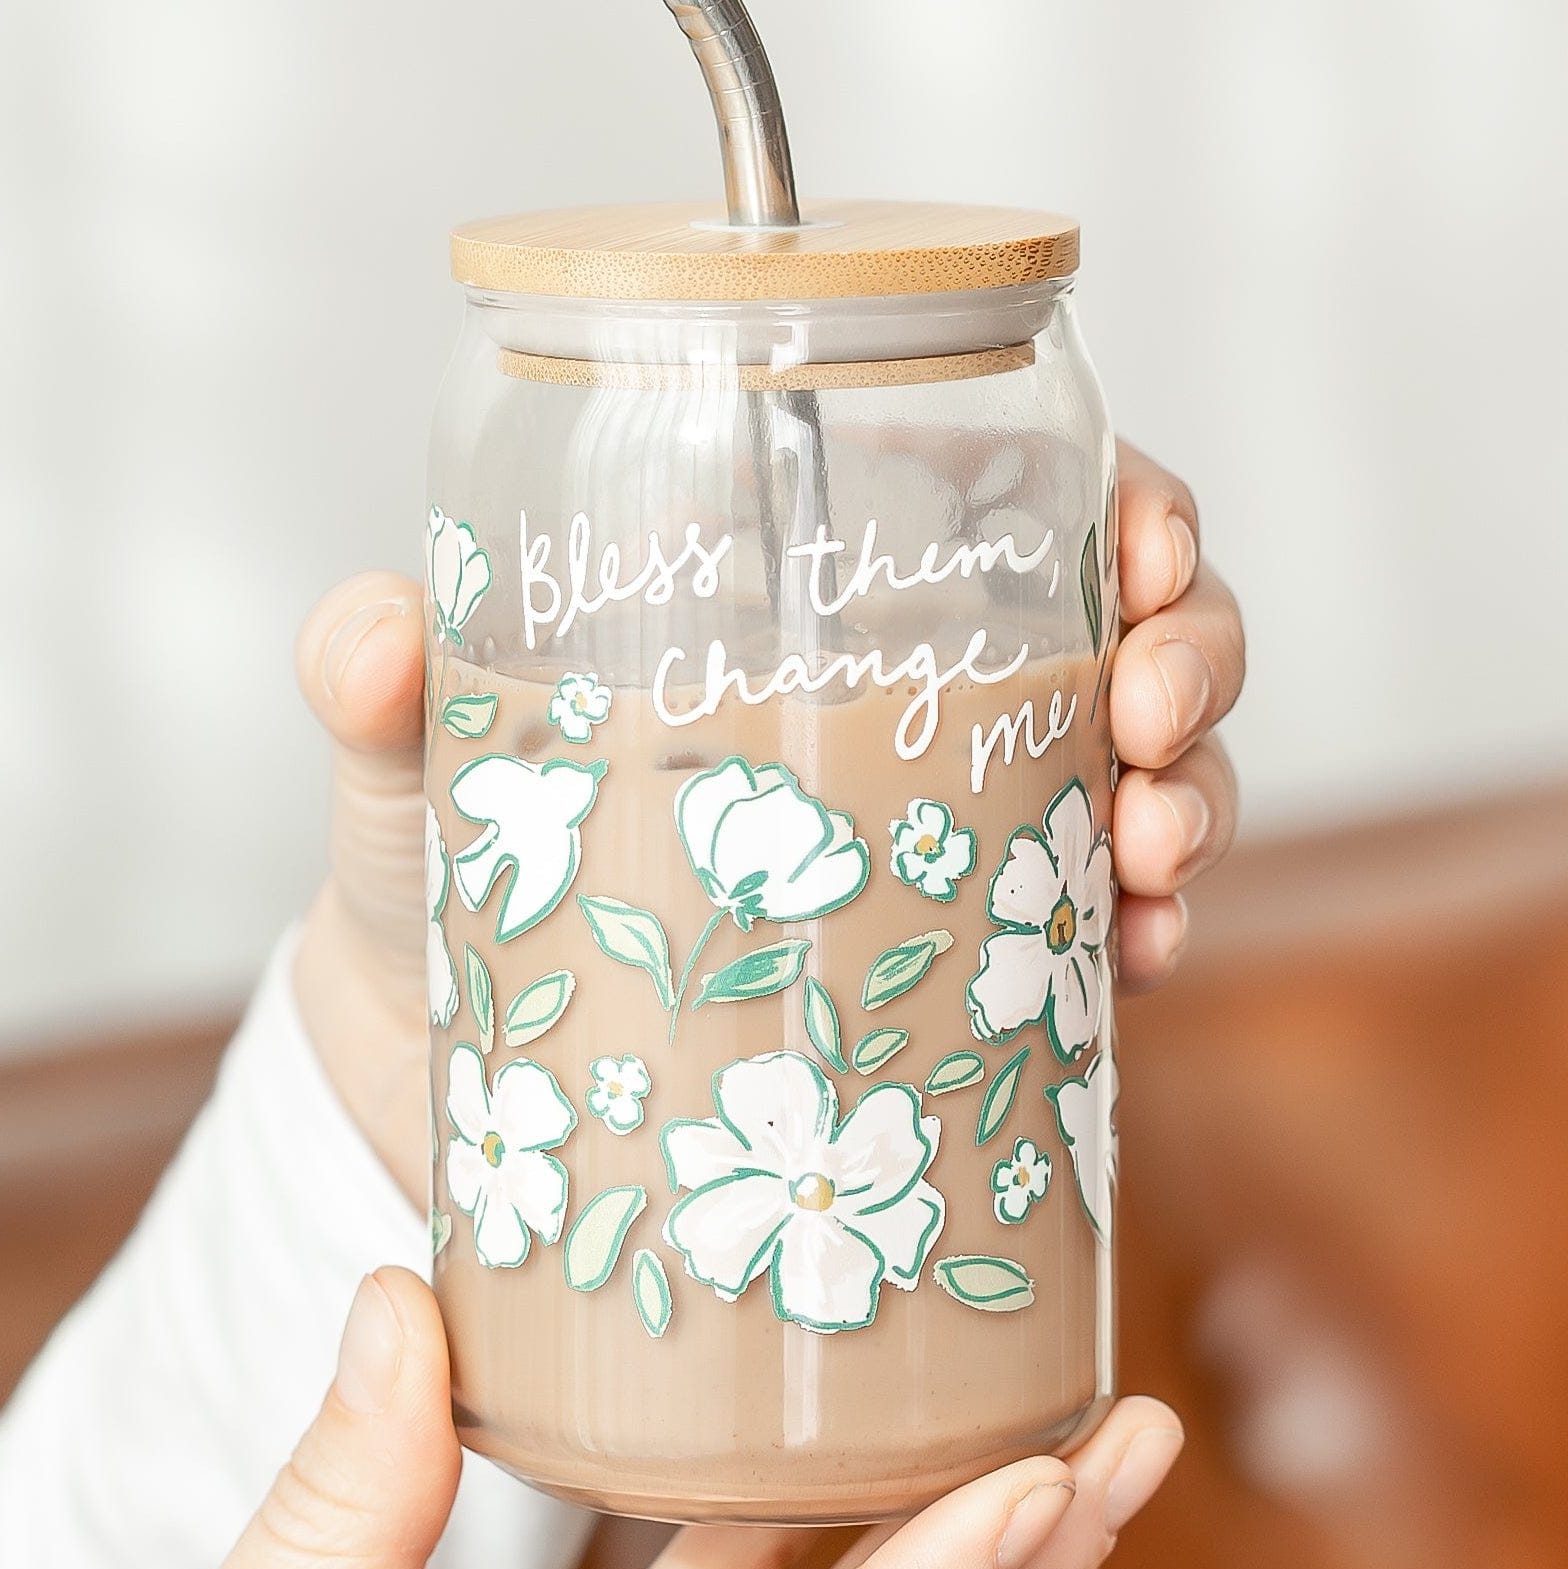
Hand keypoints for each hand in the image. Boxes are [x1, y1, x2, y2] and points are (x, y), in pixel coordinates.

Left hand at [295, 443, 1242, 1193]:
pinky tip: (1143, 954)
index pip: (1019, 498)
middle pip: (1129, 629)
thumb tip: (372, 634)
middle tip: (1146, 716)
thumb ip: (376, 689)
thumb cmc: (443, 869)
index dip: (1129, 500)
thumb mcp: (413, 766)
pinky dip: (1150, 931)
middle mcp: (913, 705)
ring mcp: (954, 841)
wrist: (441, 1070)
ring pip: (1150, 775)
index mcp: (814, 600)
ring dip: (1195, 795)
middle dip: (1195, 652)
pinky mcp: (961, 975)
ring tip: (1148, 853)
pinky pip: (1102, 936)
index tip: (1148, 541)